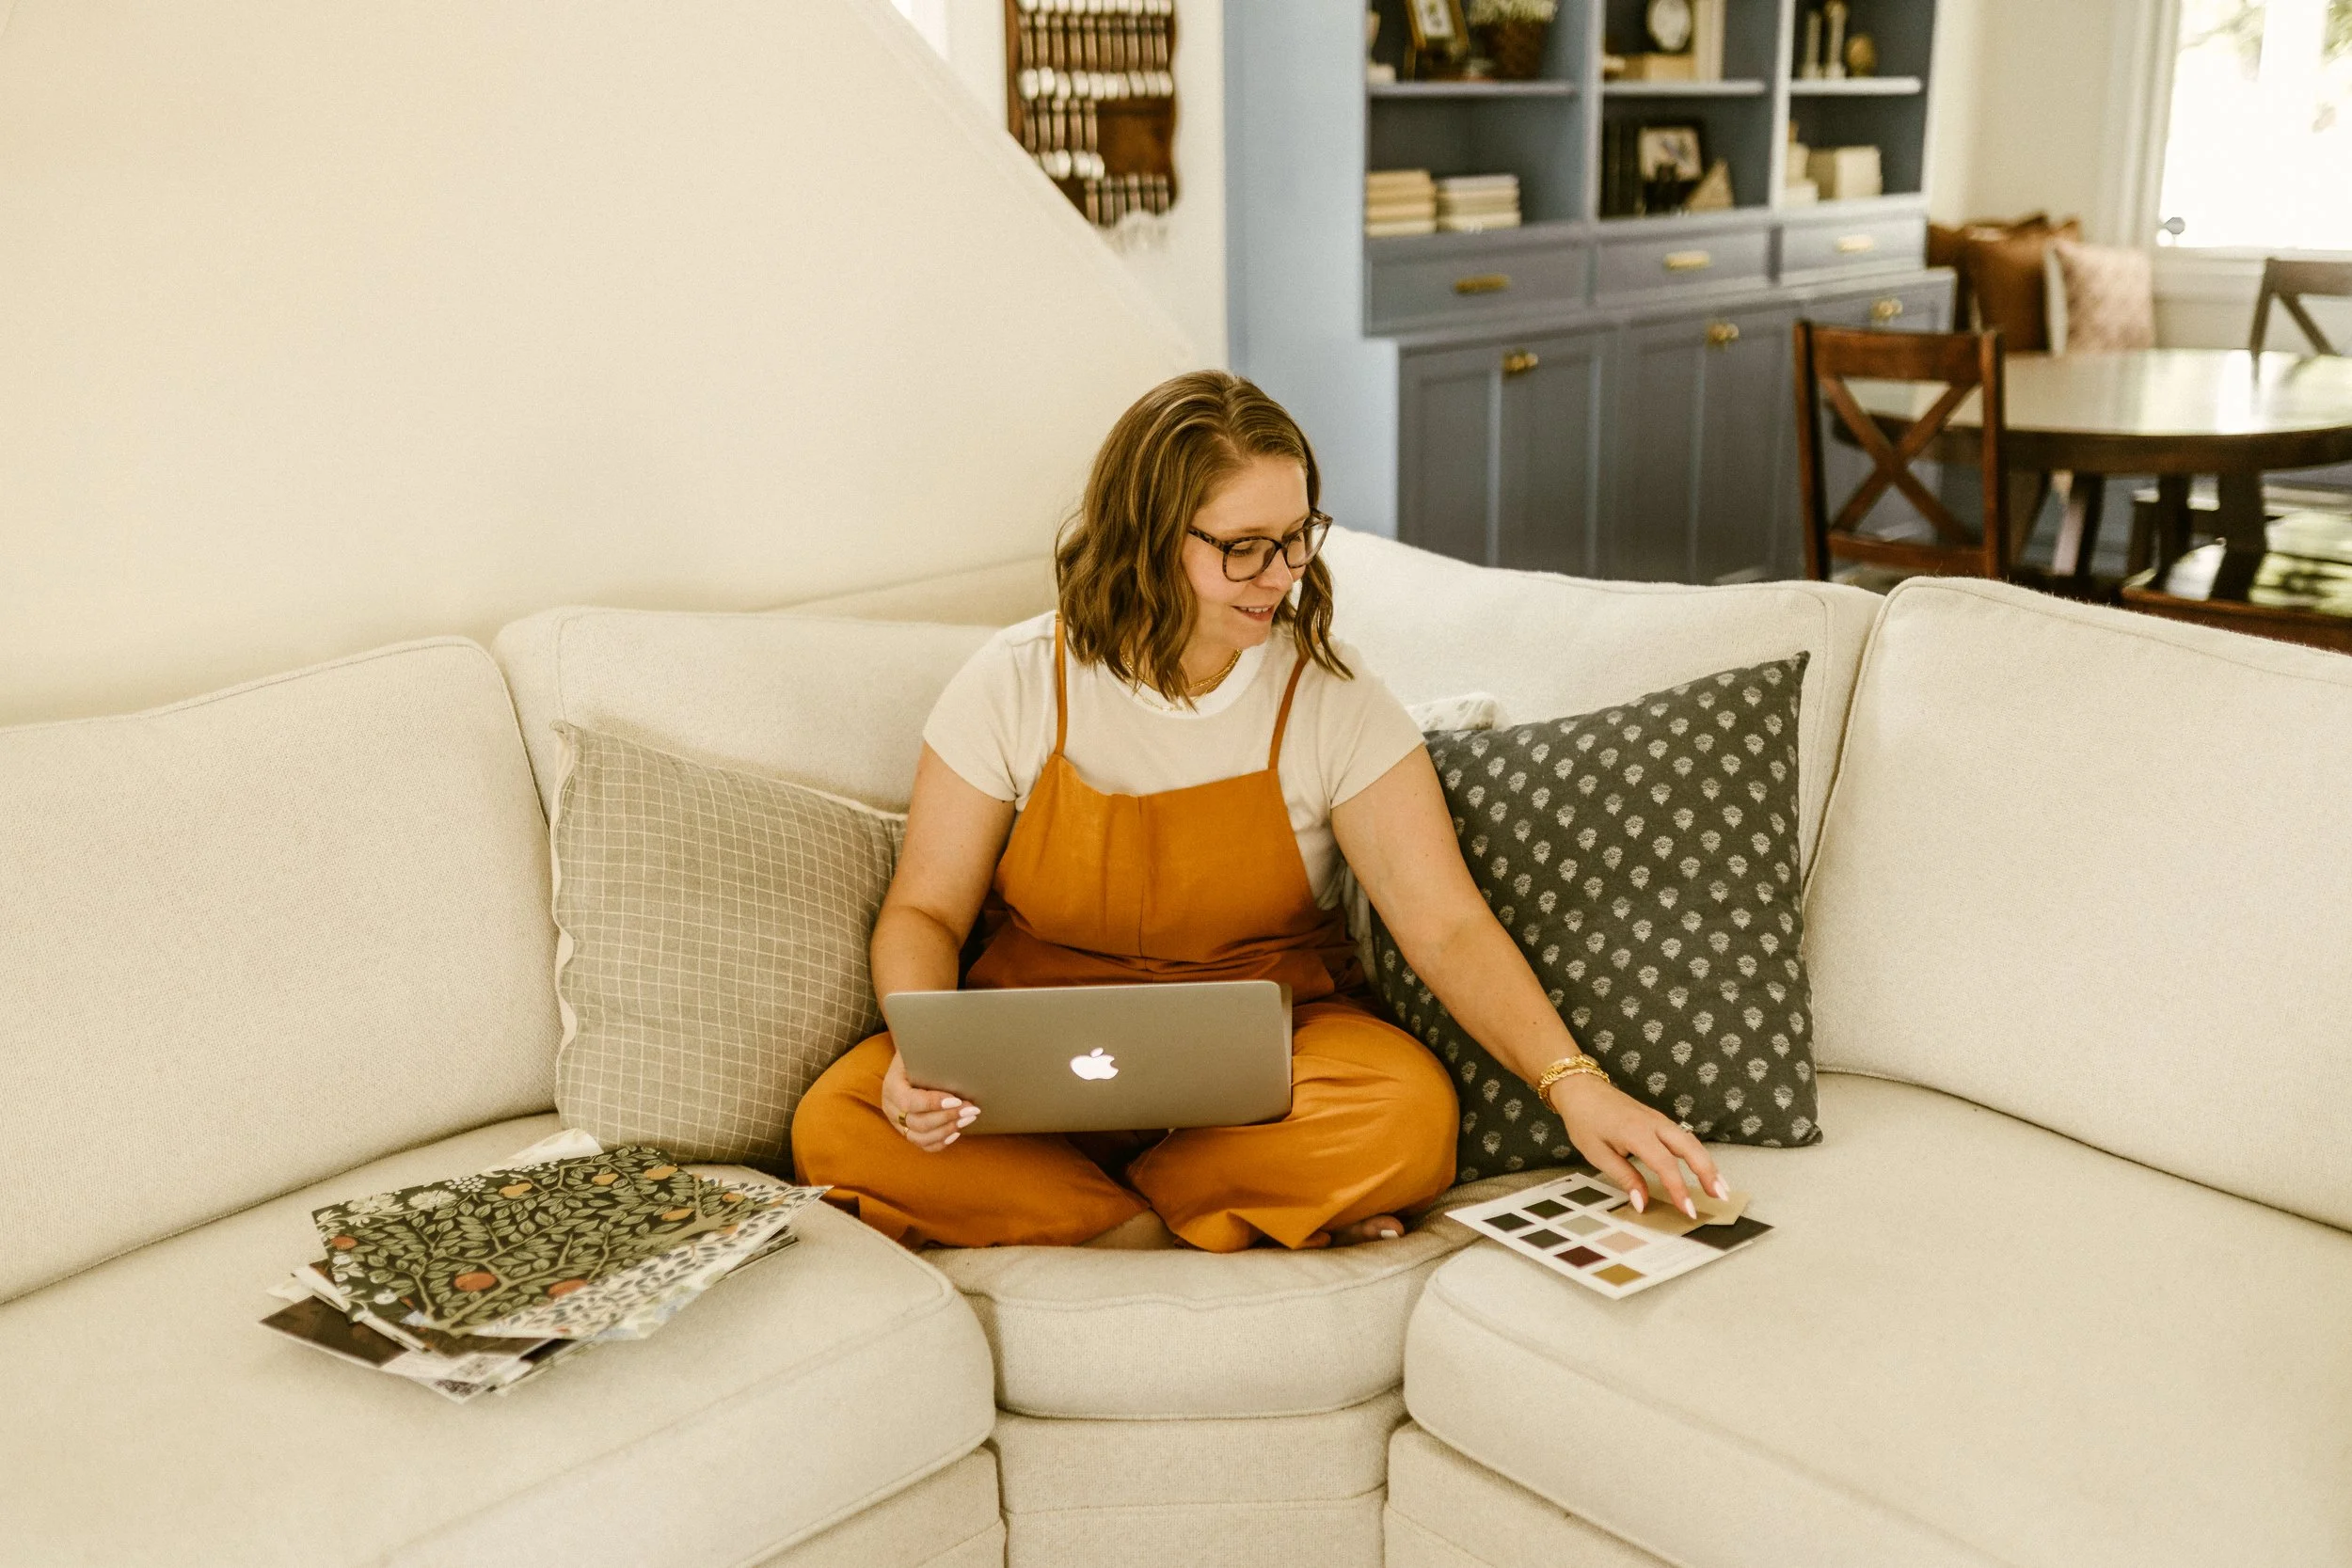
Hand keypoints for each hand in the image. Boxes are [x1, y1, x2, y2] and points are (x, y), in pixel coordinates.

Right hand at [881, 1049, 979, 1152]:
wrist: (907, 1062)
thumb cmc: (916, 1055)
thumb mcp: (918, 1051)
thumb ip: (931, 1058)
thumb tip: (957, 1058)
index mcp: (891, 1087)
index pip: (909, 1101)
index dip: (933, 1103)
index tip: (957, 1100)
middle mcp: (891, 1108)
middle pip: (917, 1122)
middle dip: (947, 1117)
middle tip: (971, 1110)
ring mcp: (897, 1123)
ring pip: (920, 1137)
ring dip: (947, 1130)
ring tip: (967, 1119)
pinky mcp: (906, 1131)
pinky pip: (922, 1144)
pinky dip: (940, 1142)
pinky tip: (956, 1132)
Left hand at [1546, 1076, 1726, 1218]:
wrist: (1582, 1089)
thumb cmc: (1585, 1120)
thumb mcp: (1597, 1153)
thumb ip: (1623, 1177)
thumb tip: (1642, 1203)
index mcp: (1637, 1132)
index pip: (1666, 1165)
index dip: (1679, 1189)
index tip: (1687, 1211)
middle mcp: (1654, 1124)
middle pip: (1690, 1148)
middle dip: (1708, 1173)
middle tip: (1720, 1197)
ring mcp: (1659, 1120)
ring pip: (1691, 1142)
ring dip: (1708, 1164)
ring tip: (1720, 1188)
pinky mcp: (1659, 1120)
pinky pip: (1684, 1138)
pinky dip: (1698, 1154)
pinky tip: (1704, 1169)